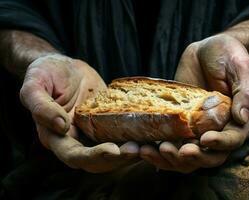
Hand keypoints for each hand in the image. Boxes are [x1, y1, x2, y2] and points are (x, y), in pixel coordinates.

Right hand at [20, 54, 139, 172]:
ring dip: (130, 153)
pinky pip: (121, 135)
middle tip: (137, 149)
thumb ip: (40, 105)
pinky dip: (135, 137)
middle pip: (98, 160)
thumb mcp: (35, 84)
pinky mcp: (107, 124)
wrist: (64, 67)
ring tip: (148, 145)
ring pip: (113, 152)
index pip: (74, 155)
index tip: (113, 150)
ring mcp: (93, 133)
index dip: (93, 156)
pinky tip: (150, 133)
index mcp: (56, 136)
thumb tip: (61, 125)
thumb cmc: (46, 73)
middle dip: (118, 159)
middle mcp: (76, 140)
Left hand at [140, 34, 248, 172]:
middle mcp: (215, 130)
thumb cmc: (229, 56)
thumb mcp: (241, 69)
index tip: (205, 139)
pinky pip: (168, 141)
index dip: (219, 144)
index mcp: (235, 121)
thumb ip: (246, 92)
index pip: (231, 141)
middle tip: (173, 150)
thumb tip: (242, 117)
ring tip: (149, 151)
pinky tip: (141, 147)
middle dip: (191, 158)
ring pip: (184, 156)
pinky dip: (155, 149)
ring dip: (168, 159)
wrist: (206, 50)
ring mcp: (194, 129)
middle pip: (206, 157)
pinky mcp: (177, 124)